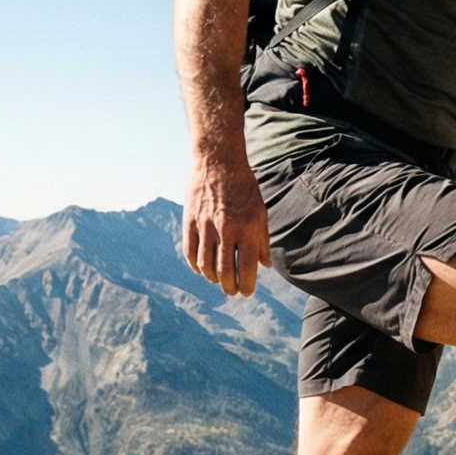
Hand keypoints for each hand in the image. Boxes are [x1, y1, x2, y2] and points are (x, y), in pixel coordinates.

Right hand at [183, 157, 270, 296]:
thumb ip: (262, 240)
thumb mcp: (260, 211)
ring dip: (212, 278)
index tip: (246, 292)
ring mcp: (206, 226)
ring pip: (205, 265)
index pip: (247, 267)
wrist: (218, 161)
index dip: (247, 285)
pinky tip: (201, 269)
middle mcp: (226, 230)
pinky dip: (195, 265)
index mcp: (247, 228)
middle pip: (224, 271)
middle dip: (229, 287)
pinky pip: (190, 251)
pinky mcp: (190, 221)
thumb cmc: (244, 187)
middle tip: (232, 292)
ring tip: (217, 281)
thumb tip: (265, 265)